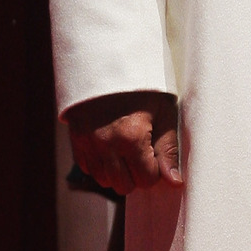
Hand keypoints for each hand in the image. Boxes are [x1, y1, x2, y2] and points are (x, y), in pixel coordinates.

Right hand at [67, 90, 181, 194]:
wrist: (108, 64)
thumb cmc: (142, 88)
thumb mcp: (163, 112)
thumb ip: (168, 149)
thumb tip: (174, 182)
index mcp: (131, 137)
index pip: (146, 179)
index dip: (155, 169)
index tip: (155, 152)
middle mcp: (106, 144)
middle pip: (124, 186)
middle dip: (136, 174)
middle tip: (141, 152)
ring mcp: (87, 144)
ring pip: (104, 180)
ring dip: (117, 171)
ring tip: (125, 148)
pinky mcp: (76, 140)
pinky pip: (88, 169)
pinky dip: (100, 164)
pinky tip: (110, 146)